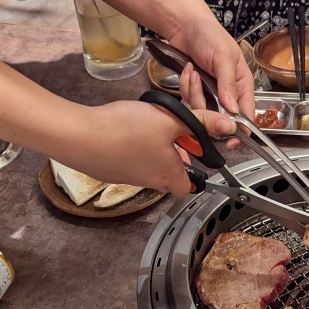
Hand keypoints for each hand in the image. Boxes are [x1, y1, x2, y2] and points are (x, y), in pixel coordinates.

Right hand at [59, 100, 235, 196]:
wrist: (80, 137)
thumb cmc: (125, 131)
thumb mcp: (170, 120)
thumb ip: (201, 122)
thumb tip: (228, 125)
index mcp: (169, 175)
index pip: (190, 188)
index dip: (197, 176)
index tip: (198, 157)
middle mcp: (149, 182)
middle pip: (170, 178)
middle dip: (176, 159)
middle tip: (175, 137)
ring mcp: (127, 178)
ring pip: (149, 168)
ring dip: (155, 151)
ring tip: (151, 127)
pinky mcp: (110, 170)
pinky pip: (129, 162)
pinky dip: (134, 148)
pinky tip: (128, 130)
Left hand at [166, 14, 255, 118]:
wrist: (185, 26)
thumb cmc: (210, 35)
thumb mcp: (223, 58)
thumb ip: (228, 85)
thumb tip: (233, 109)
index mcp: (242, 84)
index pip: (246, 113)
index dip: (240, 128)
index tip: (230, 138)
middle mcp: (228, 92)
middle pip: (220, 116)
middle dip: (207, 105)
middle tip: (199, 85)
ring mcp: (210, 93)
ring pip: (202, 110)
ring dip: (193, 92)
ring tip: (192, 71)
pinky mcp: (195, 91)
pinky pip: (189, 100)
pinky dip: (185, 87)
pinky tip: (187, 71)